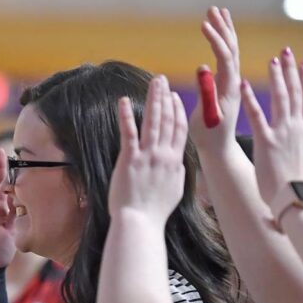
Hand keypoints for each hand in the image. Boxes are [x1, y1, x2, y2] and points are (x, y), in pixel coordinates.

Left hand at [109, 75, 188, 224]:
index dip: (177, 111)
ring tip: (153, 83)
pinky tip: (123, 101)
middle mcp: (164, 155)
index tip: (175, 97)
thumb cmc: (154, 211)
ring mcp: (147, 156)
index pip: (179, 130)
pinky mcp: (129, 159)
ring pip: (153, 121)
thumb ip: (178, 174)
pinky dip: (126, 116)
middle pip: (167, 120)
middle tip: (161, 80)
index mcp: (176, 161)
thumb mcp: (175, 190)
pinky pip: (129, 133)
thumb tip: (179, 165)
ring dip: (153, 100)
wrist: (140, 222)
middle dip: (165, 98)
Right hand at [189, 7, 242, 153]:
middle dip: (223, 28)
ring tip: (217, 14)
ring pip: (232, 52)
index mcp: (229, 88)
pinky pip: (228, 61)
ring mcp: (232, 84)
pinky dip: (223, 46)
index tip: (203, 24)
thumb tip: (203, 66)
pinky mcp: (227, 88)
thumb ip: (205, 92)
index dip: (215, 39)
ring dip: (225, 32)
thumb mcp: (205, 117)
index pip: (225, 56)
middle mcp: (234, 83)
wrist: (219, 150)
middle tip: (213, 9)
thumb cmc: (208, 137)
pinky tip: (216, 41)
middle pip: (232, 49)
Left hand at [241, 49, 302, 204]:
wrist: (296, 200)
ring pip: (281, 99)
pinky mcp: (267, 142)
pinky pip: (257, 116)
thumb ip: (300, 141)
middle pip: (296, 93)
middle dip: (291, 71)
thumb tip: (299, 136)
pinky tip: (243, 85)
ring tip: (272, 61)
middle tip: (285, 52)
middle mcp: (298, 127)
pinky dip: (252, 99)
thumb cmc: (298, 184)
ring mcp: (283, 133)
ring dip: (277, 79)